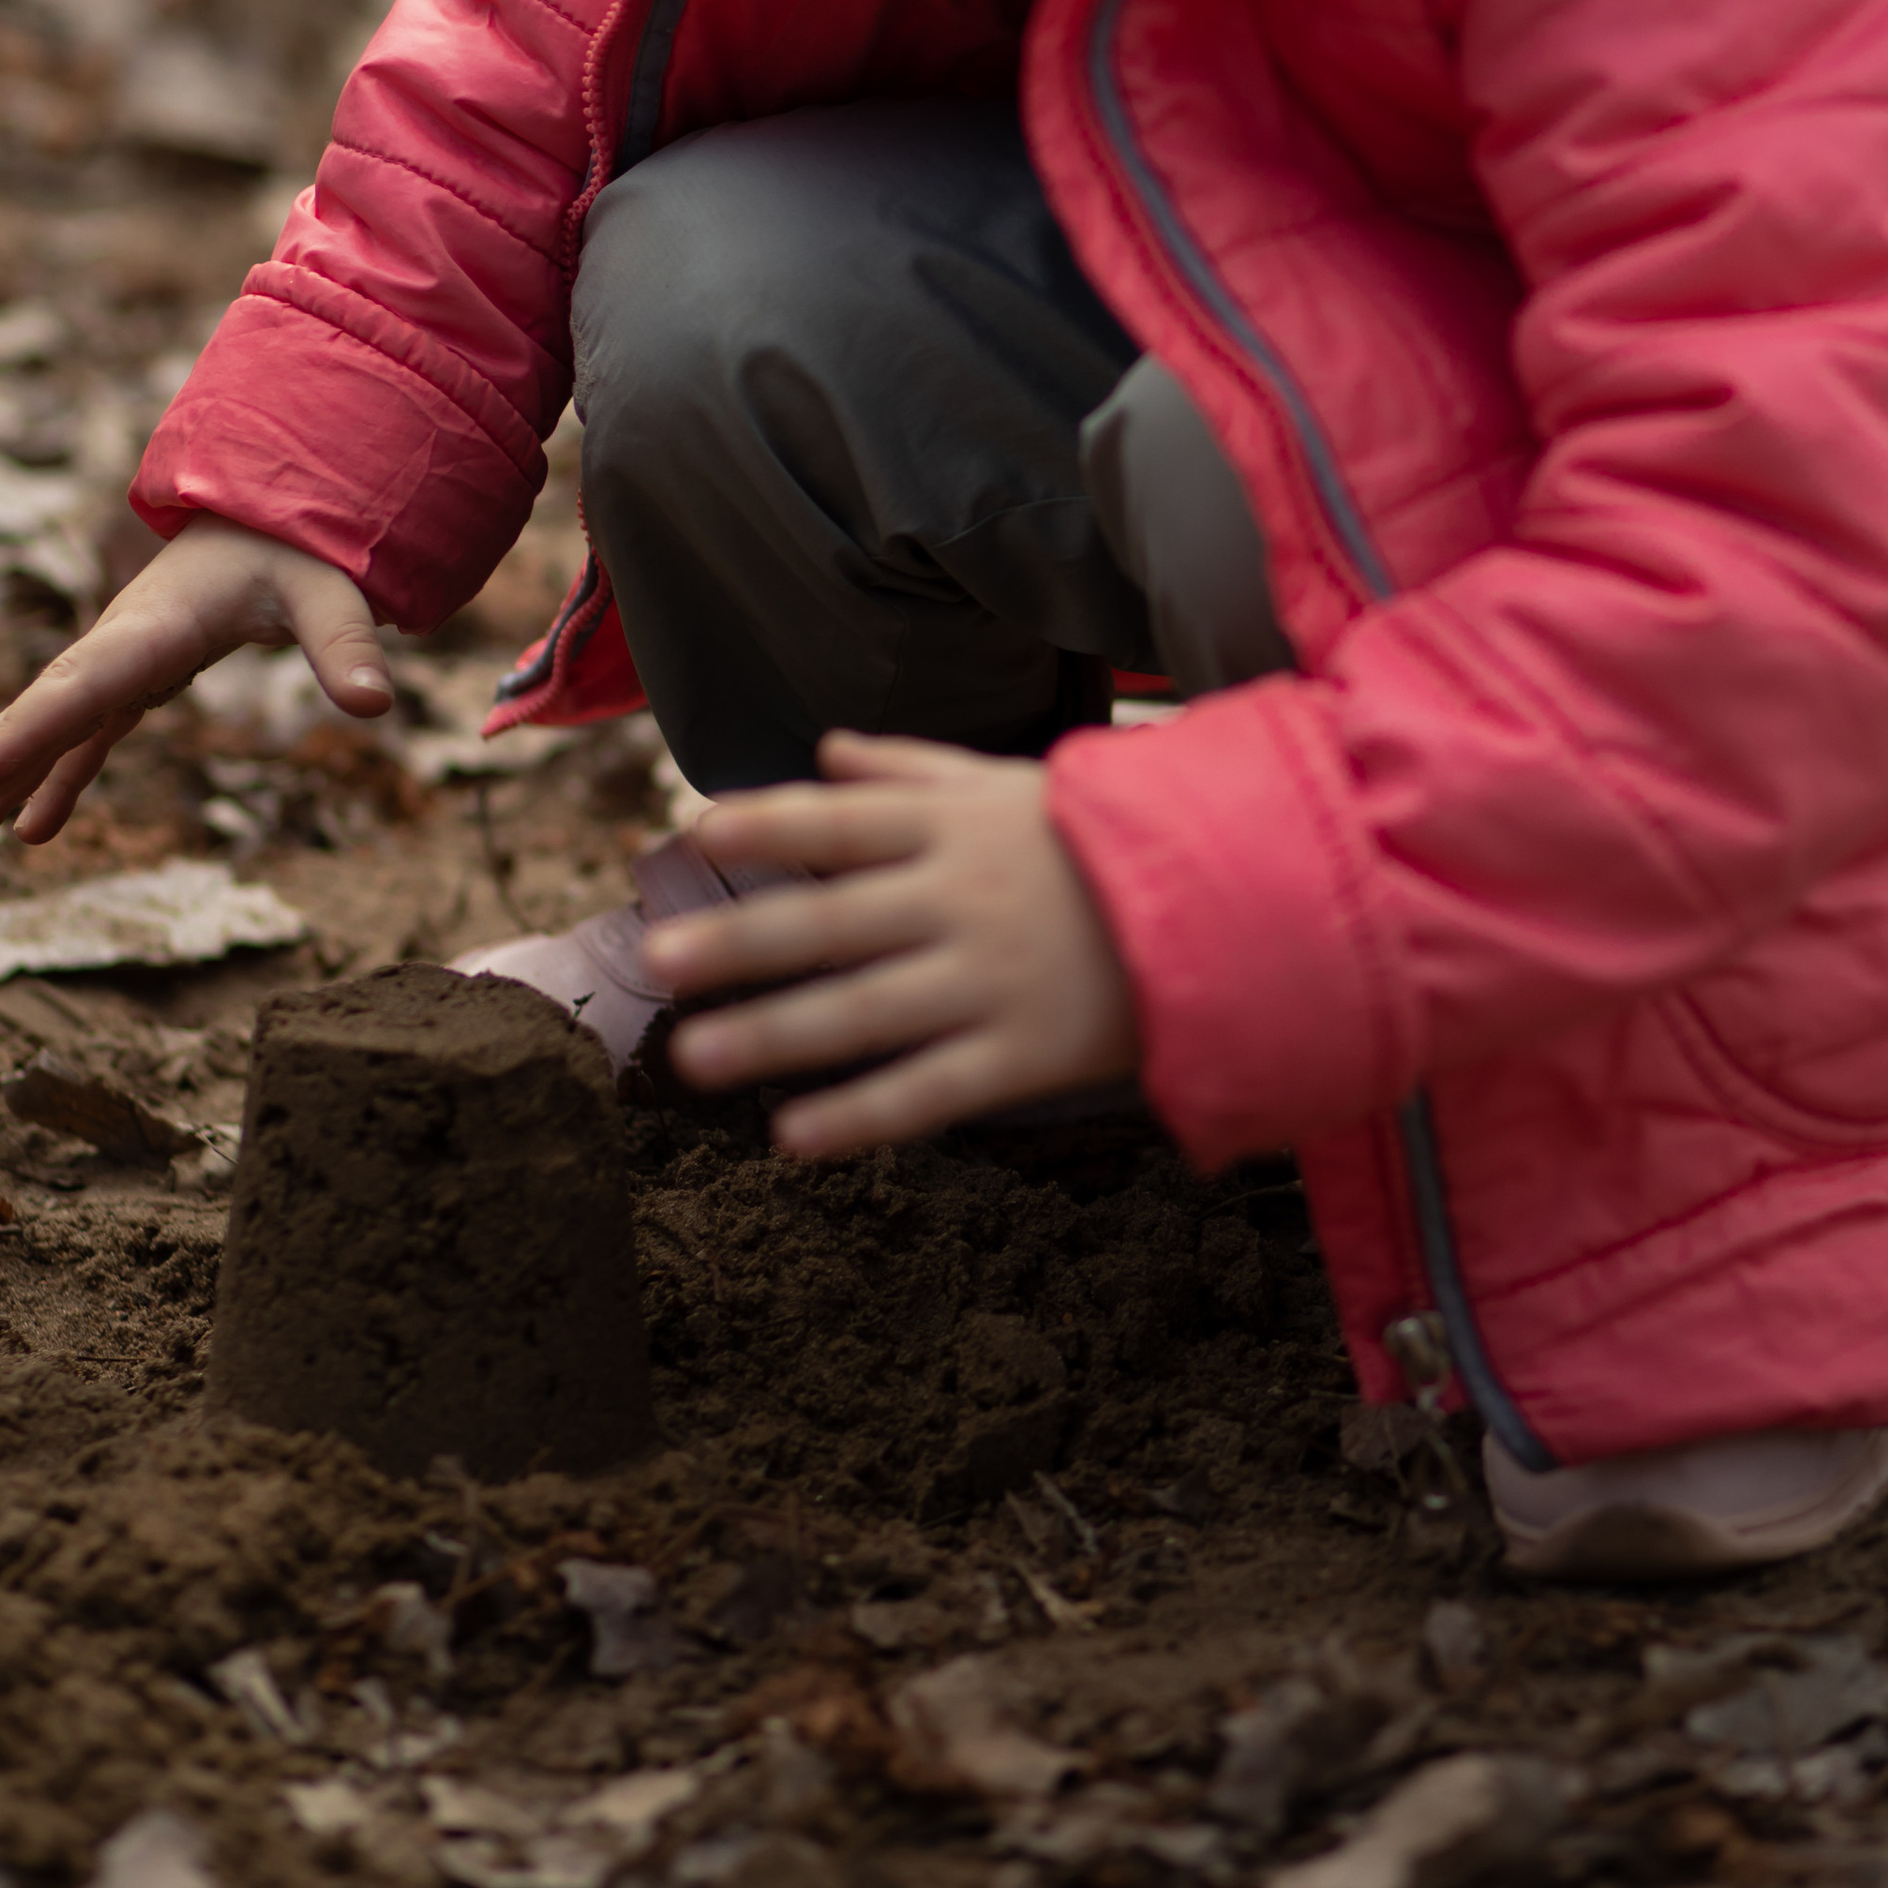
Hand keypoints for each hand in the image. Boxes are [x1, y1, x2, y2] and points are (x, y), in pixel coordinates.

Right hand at [0, 523, 391, 857]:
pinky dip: (53, 782)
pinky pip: (85, 739)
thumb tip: (377, 705)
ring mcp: (123, 663)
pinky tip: (24, 834)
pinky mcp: (136, 679)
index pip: (91, 681)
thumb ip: (345, 644)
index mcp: (159, 622)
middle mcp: (124, 643)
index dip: (34, 727)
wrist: (276, 509)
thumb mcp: (330, 590)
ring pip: (51, 731)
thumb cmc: (299, 546)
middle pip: (47, 712)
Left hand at [644, 733, 1140, 1157]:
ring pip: (865, 1012)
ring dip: (774, 1035)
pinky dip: (861, 1117)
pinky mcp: (1025, 1054)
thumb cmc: (1103, 840)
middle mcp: (962, 900)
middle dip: (741, 941)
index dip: (770, 824)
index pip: (843, 819)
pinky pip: (929, 1091)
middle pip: (833, 920)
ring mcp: (992, 980)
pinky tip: (791, 1139)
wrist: (1231, 907)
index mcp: (955, 827)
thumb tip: (824, 749)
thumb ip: (912, 771)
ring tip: (693, 1059)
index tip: (698, 833)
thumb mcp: (1010, 786)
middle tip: (656, 962)